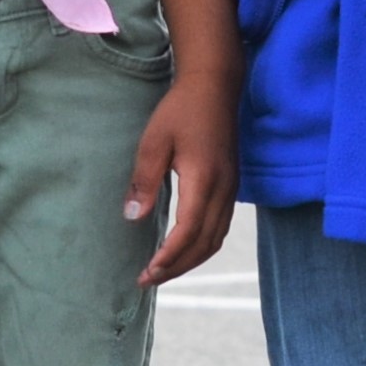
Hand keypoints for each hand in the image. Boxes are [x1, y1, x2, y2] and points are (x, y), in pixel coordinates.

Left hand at [126, 79, 239, 286]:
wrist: (216, 86)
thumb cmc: (181, 109)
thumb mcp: (154, 141)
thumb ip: (144, 181)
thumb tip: (133, 219)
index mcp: (204, 179)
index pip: (188, 231)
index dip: (169, 256)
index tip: (147, 271)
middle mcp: (224, 190)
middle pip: (205, 243)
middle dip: (178, 267)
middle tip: (148, 279)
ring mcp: (231, 189)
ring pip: (216, 239)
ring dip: (191, 260)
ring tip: (163, 271)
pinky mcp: (231, 186)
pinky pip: (220, 228)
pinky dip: (202, 246)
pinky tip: (183, 250)